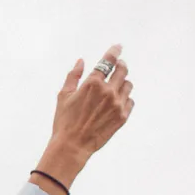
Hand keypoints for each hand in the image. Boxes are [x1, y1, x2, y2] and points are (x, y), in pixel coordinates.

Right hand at [48, 44, 133, 163]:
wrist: (72, 146)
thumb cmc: (64, 122)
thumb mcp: (63, 96)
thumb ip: (73, 76)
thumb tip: (81, 62)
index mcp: (92, 83)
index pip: (108, 61)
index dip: (114, 51)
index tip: (118, 47)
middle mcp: (108, 91)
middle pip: (123, 70)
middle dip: (121, 65)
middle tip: (119, 65)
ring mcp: (117, 104)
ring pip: (128, 85)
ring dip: (123, 83)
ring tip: (115, 87)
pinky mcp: (122, 116)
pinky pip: (130, 101)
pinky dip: (125, 99)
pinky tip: (116, 102)